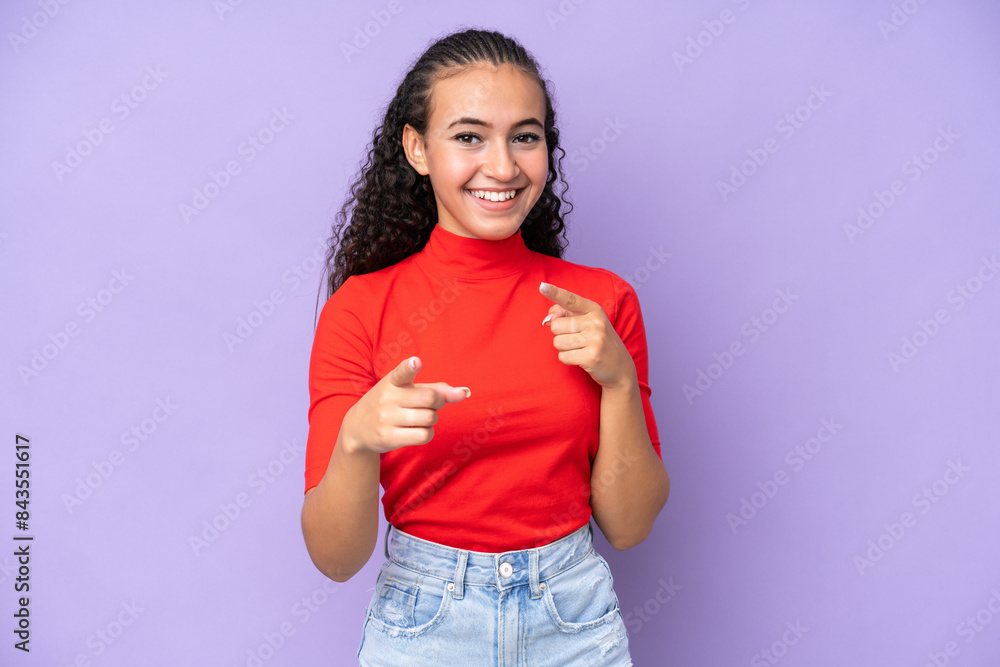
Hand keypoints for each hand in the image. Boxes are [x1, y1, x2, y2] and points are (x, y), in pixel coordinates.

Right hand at [342, 356, 469, 453]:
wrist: (357, 428)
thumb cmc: (391, 404)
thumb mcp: (407, 390)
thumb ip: (436, 389)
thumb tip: (465, 392)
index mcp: (392, 381)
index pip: (401, 372)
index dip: (409, 367)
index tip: (416, 362)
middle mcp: (388, 398)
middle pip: (430, 398)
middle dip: (438, 402)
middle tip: (432, 404)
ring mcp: (386, 418)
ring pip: (429, 418)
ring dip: (432, 419)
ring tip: (420, 418)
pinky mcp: (388, 437)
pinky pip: (423, 435)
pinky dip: (427, 433)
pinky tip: (418, 430)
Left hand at [539, 282, 636, 390]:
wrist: (620, 368)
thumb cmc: (598, 342)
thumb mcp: (587, 323)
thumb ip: (565, 315)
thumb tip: (547, 320)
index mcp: (594, 309)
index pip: (570, 299)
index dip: (554, 293)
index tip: (542, 286)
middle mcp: (596, 322)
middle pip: (556, 325)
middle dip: (560, 334)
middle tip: (577, 339)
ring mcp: (595, 339)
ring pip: (557, 342)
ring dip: (564, 348)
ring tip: (580, 349)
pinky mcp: (591, 357)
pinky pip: (563, 356)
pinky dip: (568, 359)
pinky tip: (581, 358)